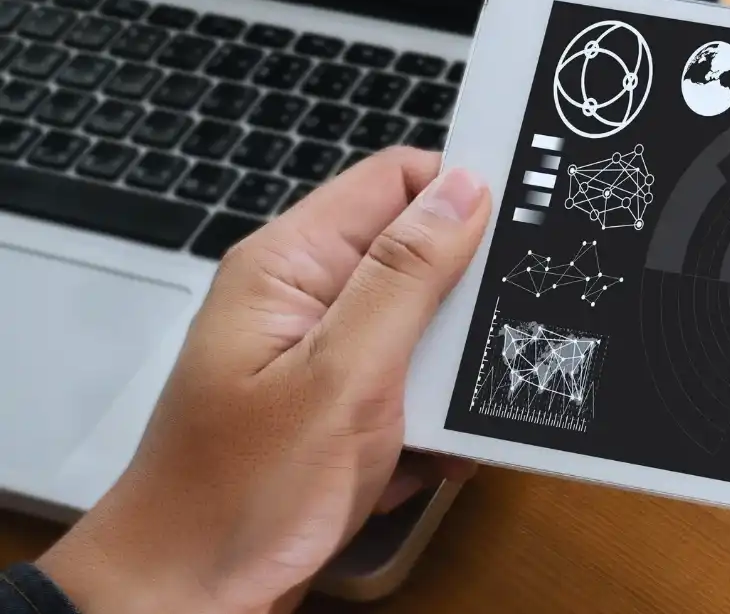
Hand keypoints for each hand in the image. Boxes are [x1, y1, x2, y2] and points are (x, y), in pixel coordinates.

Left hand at [38, 149, 491, 613]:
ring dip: (451, 380)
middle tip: (485, 348)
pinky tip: (423, 463)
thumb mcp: (340, 377)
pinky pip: (412, 393)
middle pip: (420, 256)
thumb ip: (406, 276)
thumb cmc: (234, 498)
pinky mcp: (336, 411)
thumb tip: (464, 190)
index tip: (522, 229)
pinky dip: (431, 428)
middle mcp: (304, 299)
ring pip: (426, 333)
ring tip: (442, 424)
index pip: (397, 180)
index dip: (464, 195)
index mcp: (292, 266)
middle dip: (465, 307)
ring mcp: (320, 358)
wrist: (184, 603)